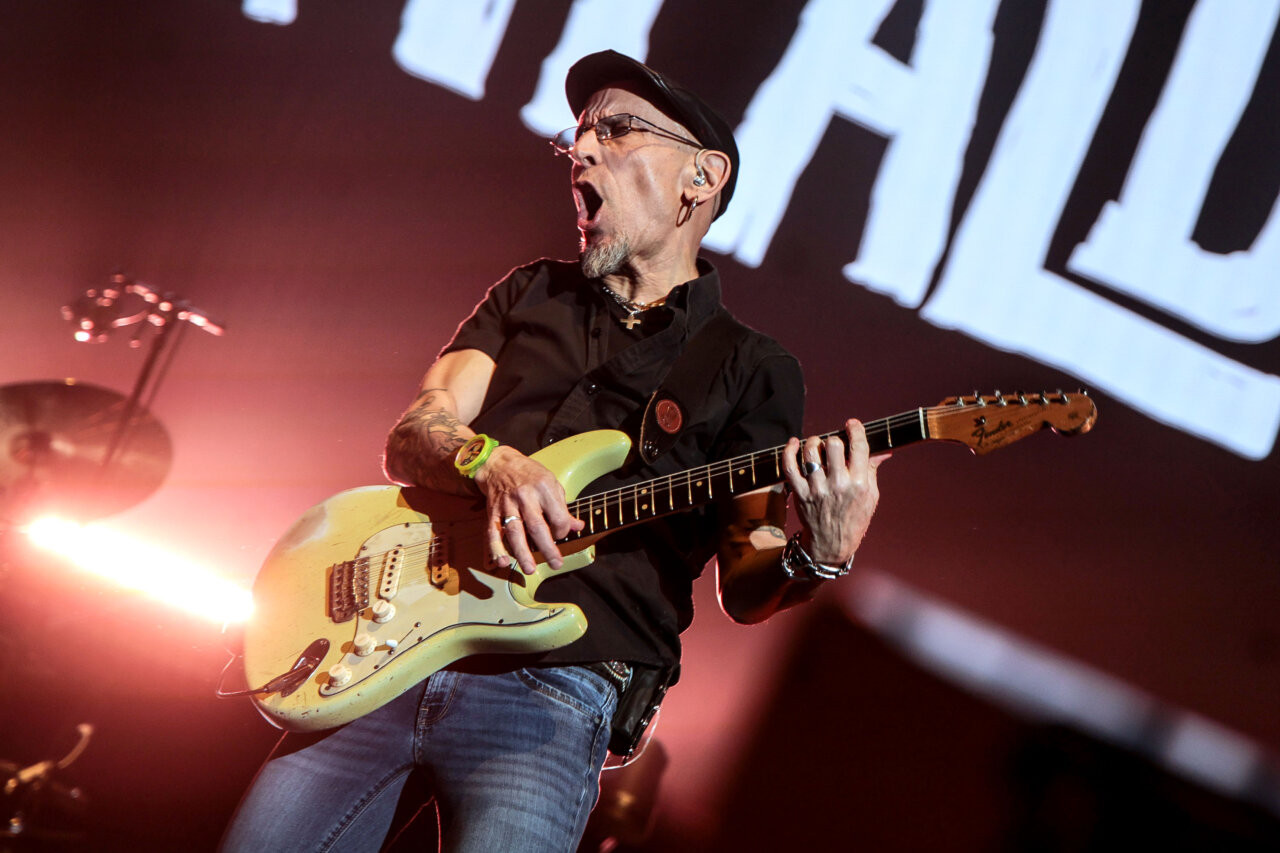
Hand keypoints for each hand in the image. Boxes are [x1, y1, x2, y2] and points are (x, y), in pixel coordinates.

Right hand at [474, 446, 584, 573]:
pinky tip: (502, 561)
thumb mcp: (552, 483)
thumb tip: (577, 526)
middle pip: (537, 527)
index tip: (560, 535)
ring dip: (522, 553)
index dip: (562, 530)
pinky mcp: (493, 512)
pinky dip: (496, 548)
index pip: (558, 516)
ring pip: (515, 531)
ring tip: (530, 569)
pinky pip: (493, 532)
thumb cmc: (529, 474)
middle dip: (547, 548)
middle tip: (556, 564)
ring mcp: (507, 505)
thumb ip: (563, 507)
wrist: (500, 464)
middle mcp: (525, 496)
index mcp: (544, 488)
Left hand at [781, 419, 887, 566]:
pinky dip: (789, 450)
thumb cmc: (854, 518)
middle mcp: (838, 485)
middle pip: (832, 444)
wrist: (832, 544)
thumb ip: (872, 470)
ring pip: (810, 452)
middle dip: (833, 438)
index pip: (858, 447)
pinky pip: (789, 466)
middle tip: (833, 444)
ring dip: (813, 442)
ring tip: (816, 446)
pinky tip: (795, 443)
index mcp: (859, 484)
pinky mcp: (800, 493)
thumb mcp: (870, 497)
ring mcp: (817, 489)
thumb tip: (883, 450)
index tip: (851, 425)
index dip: (855, 429)